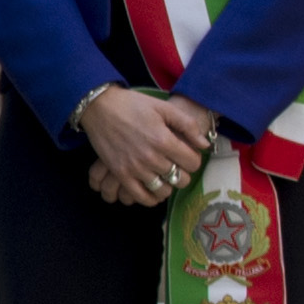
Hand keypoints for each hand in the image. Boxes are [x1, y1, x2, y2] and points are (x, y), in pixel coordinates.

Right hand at [79, 84, 215, 209]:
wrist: (98, 107)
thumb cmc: (133, 104)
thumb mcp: (164, 108)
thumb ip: (188, 125)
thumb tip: (204, 145)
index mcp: (164, 140)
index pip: (193, 163)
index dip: (194, 159)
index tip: (187, 154)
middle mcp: (151, 157)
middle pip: (180, 179)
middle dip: (183, 173)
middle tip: (177, 165)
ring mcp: (135, 168)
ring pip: (163, 190)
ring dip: (168, 185)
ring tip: (164, 176)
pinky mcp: (120, 173)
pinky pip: (140, 196)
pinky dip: (150, 198)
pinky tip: (153, 190)